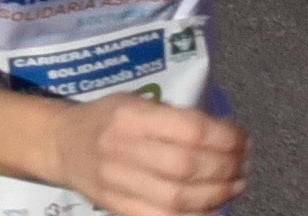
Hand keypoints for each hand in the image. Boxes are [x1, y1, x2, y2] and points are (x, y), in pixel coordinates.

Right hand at [53, 95, 249, 215]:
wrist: (62, 145)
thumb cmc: (107, 119)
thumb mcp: (135, 103)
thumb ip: (175, 118)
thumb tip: (230, 137)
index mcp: (129, 115)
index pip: (190, 128)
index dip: (227, 137)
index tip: (244, 139)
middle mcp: (121, 148)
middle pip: (188, 166)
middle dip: (227, 167)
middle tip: (245, 165)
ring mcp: (118, 181)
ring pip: (180, 197)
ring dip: (219, 194)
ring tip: (236, 185)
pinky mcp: (118, 207)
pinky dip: (198, 215)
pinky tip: (214, 206)